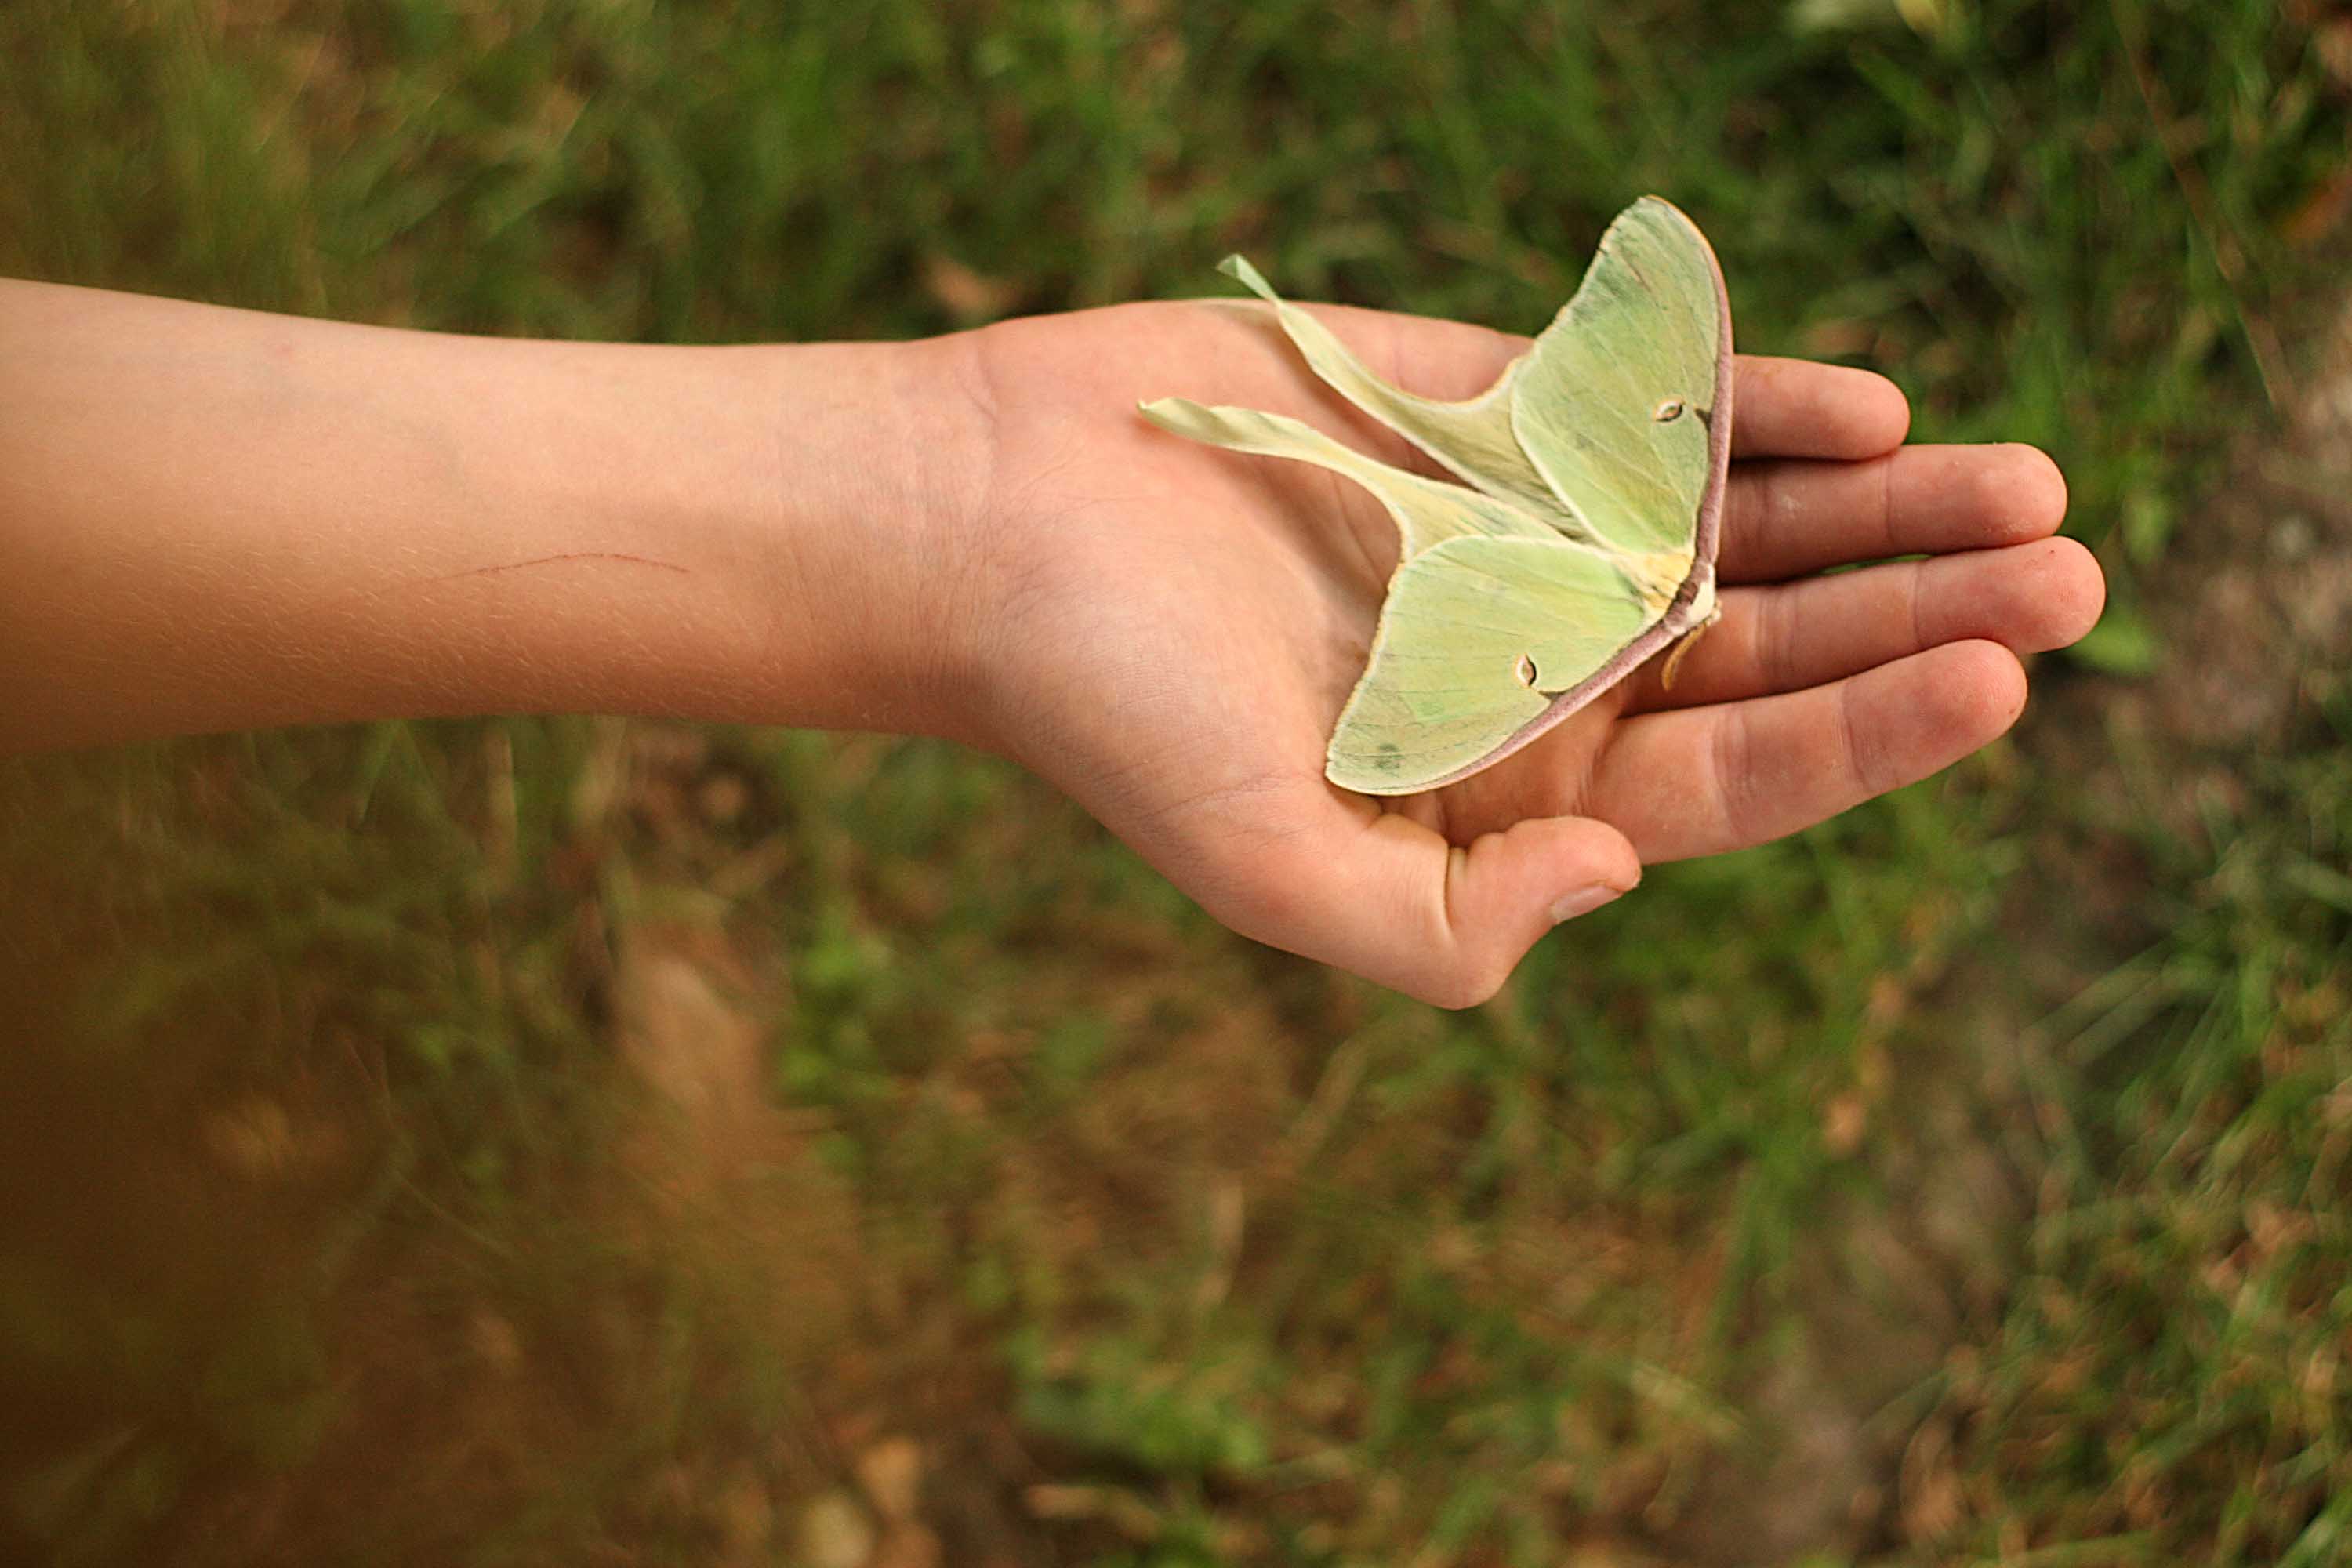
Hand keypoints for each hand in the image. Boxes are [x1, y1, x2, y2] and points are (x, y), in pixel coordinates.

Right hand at [952, 298, 2103, 1005]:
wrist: (990, 526)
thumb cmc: (1111, 712)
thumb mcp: (1273, 872)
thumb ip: (1445, 928)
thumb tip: (1626, 868)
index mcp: (1506, 786)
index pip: (1734, 775)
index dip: (1872, 733)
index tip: (2005, 677)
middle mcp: (1539, 660)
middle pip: (1772, 645)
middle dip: (1924, 614)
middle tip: (2082, 572)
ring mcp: (1522, 528)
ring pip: (1741, 521)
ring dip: (1883, 508)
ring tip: (2026, 486)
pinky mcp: (1485, 409)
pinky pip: (1647, 404)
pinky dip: (1755, 403)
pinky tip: (1862, 410)